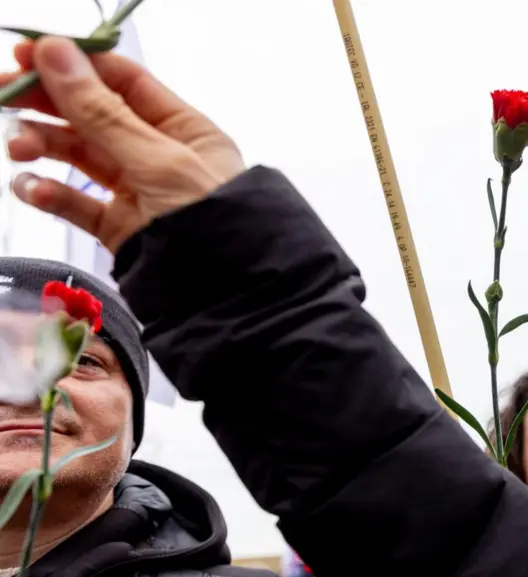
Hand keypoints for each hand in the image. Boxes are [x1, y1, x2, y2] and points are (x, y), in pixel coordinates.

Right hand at [1, 36, 245, 252]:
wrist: (229, 295)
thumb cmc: (213, 222)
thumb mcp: (159, 161)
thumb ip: (103, 114)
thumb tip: (57, 56)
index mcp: (184, 129)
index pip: (123, 81)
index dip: (74, 64)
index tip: (26, 54)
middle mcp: (160, 155)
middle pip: (93, 114)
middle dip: (47, 103)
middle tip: (3, 94)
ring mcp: (139, 192)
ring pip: (79, 156)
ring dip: (44, 146)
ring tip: (19, 149)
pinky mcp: (121, 228)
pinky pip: (77, 203)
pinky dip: (50, 193)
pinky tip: (32, 188)